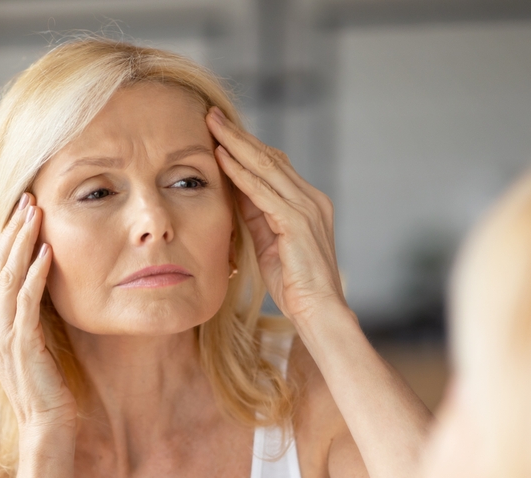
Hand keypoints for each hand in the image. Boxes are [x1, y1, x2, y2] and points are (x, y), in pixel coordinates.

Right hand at [0, 193, 76, 440]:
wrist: (45, 421)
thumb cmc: (41, 381)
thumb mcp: (24, 340)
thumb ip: (13, 310)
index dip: (4, 236)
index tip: (21, 208)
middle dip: (13, 229)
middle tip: (28, 199)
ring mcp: (2, 334)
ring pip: (7, 276)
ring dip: (23, 242)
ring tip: (37, 214)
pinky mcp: (22, 343)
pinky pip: (26, 300)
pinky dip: (36, 274)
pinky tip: (47, 253)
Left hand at [206, 107, 345, 323]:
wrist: (319, 311)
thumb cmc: (295, 284)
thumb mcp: (270, 243)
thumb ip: (258, 216)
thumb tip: (236, 191)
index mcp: (308, 203)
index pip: (275, 165)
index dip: (247, 146)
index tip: (221, 130)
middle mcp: (312, 199)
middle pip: (270, 157)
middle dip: (239, 135)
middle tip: (212, 114)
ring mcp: (307, 208)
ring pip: (266, 166)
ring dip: (236, 144)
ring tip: (212, 125)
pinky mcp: (297, 222)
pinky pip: (262, 191)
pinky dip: (240, 173)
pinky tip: (222, 157)